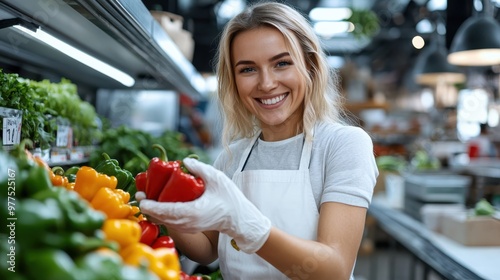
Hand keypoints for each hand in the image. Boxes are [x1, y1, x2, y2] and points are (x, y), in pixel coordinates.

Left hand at [138, 157, 271, 253]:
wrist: (240, 219)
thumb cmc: (230, 199)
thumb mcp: (217, 178)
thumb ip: (200, 169)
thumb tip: (183, 161)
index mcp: (193, 212)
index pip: (166, 211)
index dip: (151, 206)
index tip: (142, 199)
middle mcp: (188, 223)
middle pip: (161, 218)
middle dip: (148, 208)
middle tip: (140, 195)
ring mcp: (188, 228)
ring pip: (165, 222)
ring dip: (154, 212)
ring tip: (147, 198)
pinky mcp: (190, 228)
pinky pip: (172, 223)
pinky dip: (163, 214)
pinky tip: (159, 204)